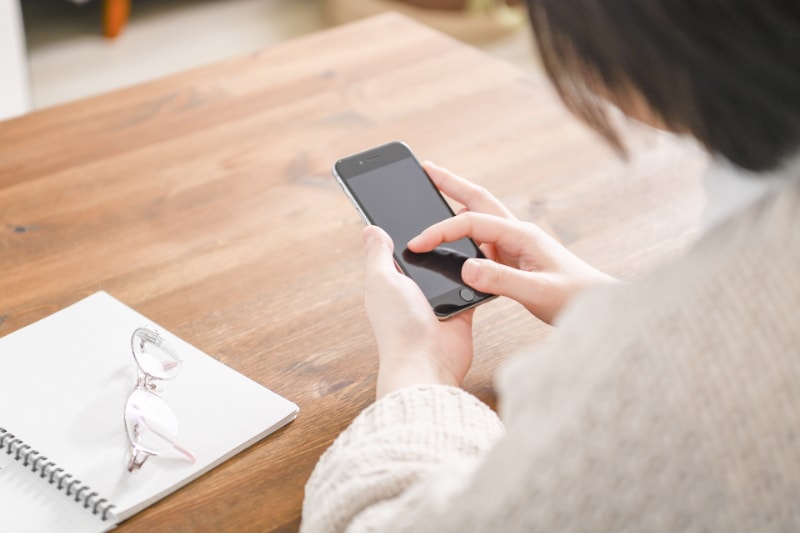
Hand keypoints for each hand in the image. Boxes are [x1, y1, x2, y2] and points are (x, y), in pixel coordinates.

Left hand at [362, 225, 475, 398]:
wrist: (428, 362)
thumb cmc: (399, 326)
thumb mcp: (380, 280)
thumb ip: (378, 254)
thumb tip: (371, 229)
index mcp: (390, 282)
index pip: (396, 249)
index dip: (404, 229)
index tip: (415, 205)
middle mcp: (413, 290)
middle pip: (427, 255)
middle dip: (437, 240)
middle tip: (450, 213)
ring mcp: (437, 300)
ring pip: (450, 268)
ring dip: (457, 257)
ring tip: (469, 231)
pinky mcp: (460, 309)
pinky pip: (470, 285)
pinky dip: (475, 275)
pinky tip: (481, 258)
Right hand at [408, 162, 618, 324]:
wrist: (601, 305)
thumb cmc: (576, 297)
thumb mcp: (537, 292)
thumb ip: (501, 280)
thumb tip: (466, 268)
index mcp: (522, 235)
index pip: (471, 223)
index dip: (441, 230)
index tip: (417, 242)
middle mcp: (519, 233)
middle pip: (478, 200)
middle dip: (450, 184)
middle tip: (426, 169)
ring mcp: (518, 244)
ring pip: (481, 216)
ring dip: (457, 202)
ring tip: (435, 192)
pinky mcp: (517, 258)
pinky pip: (485, 239)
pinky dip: (466, 230)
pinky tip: (456, 237)